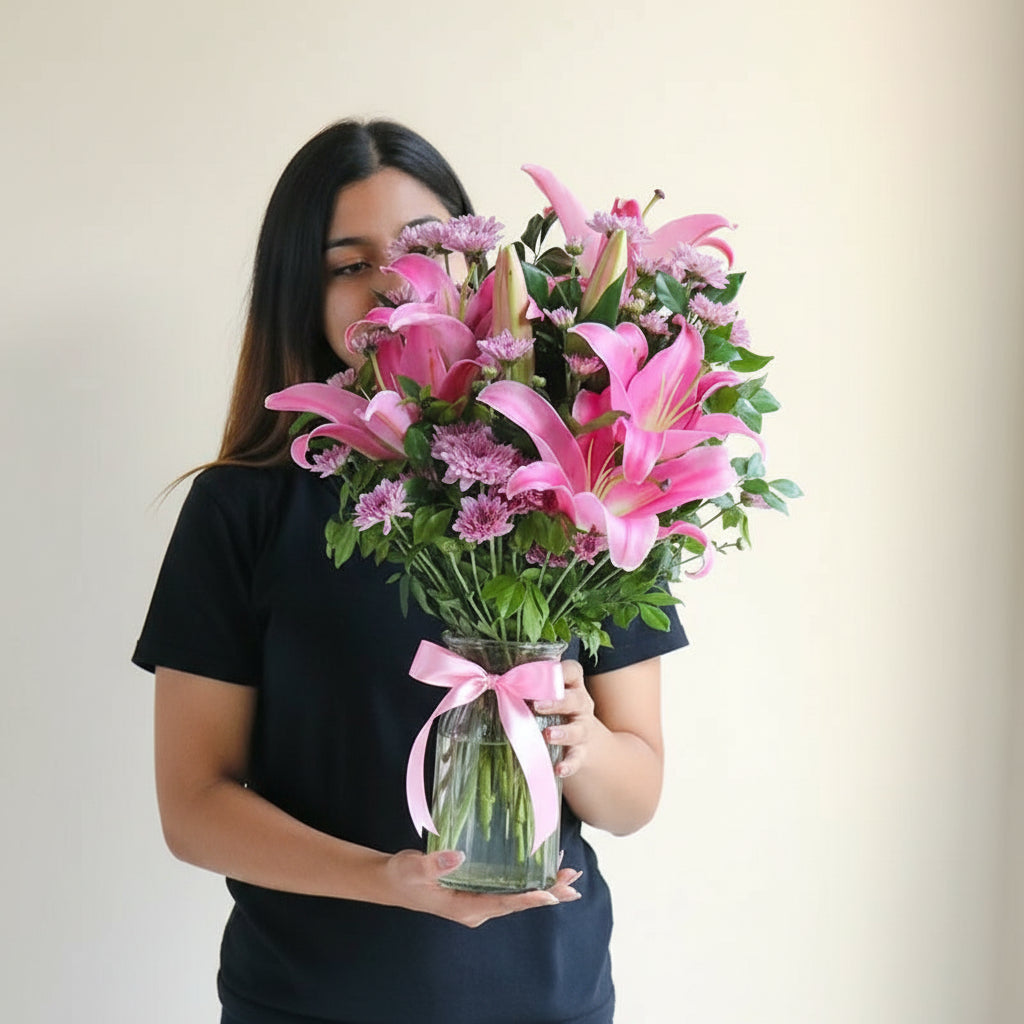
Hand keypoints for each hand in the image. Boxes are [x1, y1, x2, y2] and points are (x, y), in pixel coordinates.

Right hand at [382, 849, 581, 927]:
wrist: (392, 882)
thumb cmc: (402, 876)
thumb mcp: (414, 868)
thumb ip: (434, 863)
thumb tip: (458, 856)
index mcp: (463, 907)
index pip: (503, 904)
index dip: (528, 899)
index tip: (551, 895)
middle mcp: (475, 908)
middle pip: (517, 902)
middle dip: (547, 893)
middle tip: (573, 884)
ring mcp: (477, 901)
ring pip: (516, 896)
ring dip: (542, 887)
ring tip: (568, 879)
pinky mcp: (477, 891)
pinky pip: (508, 889)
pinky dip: (527, 881)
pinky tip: (542, 872)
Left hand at [533, 660, 594, 778]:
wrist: (579, 738)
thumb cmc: (553, 707)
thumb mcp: (544, 693)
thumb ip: (526, 684)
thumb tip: (490, 676)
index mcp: (571, 685)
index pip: (572, 671)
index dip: (560, 671)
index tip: (544, 674)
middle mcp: (581, 704)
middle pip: (574, 699)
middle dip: (556, 702)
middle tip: (536, 705)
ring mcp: (583, 728)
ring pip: (578, 729)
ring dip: (563, 732)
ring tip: (547, 735)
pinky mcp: (582, 751)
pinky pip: (577, 758)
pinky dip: (569, 764)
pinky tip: (558, 770)